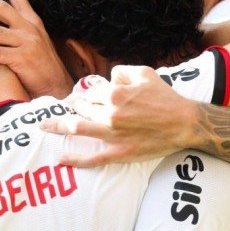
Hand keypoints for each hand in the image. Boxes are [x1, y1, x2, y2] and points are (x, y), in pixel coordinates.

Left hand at [39, 65, 197, 165]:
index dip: (87, 94)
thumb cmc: (166, 97)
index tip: (83, 97)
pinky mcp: (119, 153)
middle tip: (65, 108)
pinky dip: (75, 159)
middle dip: (72, 106)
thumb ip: (122, 71)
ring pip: (78, 128)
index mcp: (115, 93)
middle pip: (81, 108)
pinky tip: (60, 159)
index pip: (92, 91)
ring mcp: (113, 134)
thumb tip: (108, 77)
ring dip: (58, 125)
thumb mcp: (145, 73)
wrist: (185, 123)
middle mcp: (110, 113)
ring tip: (44, 125)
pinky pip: (93, 158)